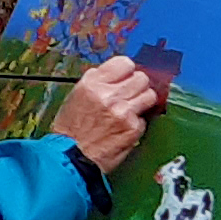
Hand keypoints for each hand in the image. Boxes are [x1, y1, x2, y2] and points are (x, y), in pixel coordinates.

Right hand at [52, 55, 165, 171]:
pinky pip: (144, 118)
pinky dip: (137, 123)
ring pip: (149, 95)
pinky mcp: (133, 128)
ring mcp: (123, 111)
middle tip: (130, 95)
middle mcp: (109, 95)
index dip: (126, 71)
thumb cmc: (71, 128)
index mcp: (93, 83)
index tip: (125, 78)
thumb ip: (98, 82)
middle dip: (137, 86)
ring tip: (131, 110)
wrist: (70, 156)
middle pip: (141, 78)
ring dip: (142, 102)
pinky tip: (124, 128)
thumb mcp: (77, 95)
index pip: (125, 63)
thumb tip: (118, 75)